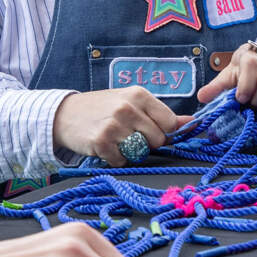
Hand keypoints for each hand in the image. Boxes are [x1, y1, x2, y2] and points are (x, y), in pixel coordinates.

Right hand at [53, 88, 180, 167]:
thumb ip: (161, 114)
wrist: (64, 114)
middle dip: (146, 143)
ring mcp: (114, 125)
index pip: (170, 123)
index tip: (149, 130)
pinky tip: (104, 146)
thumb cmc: (102, 108)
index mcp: (139, 95)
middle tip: (128, 135)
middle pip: (158, 140)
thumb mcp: (132, 103)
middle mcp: (128, 108)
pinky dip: (114, 158)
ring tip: (115, 139)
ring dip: (129, 152)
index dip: (163, 132)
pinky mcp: (101, 142)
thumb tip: (192, 122)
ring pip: (140, 152)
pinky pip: (121, 161)